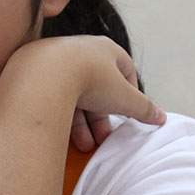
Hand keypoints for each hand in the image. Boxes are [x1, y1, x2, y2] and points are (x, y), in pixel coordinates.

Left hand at [9, 36, 163, 149]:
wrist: (42, 74)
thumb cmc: (90, 79)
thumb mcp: (124, 97)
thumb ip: (144, 108)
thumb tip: (161, 118)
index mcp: (105, 48)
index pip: (124, 70)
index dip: (128, 94)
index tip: (128, 114)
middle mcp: (79, 50)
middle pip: (96, 88)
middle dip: (102, 118)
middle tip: (103, 140)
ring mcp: (54, 60)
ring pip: (73, 95)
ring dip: (82, 123)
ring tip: (85, 146)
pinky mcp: (33, 73)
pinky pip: (52, 96)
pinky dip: (60, 115)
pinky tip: (63, 134)